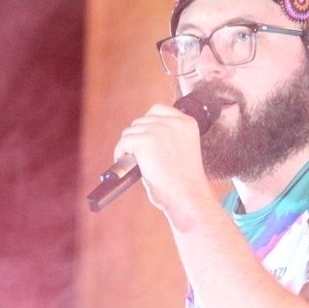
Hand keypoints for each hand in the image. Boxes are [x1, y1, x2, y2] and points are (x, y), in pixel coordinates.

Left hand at [113, 103, 216, 223]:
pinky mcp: (146, 141)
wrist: (187, 197)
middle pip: (141, 121)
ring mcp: (160, 130)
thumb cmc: (185, 183)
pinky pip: (124, 142)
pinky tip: (129, 165)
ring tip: (135, 163)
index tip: (146, 140)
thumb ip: (168, 137)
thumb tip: (141, 135)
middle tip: (139, 157)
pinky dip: (121, 153)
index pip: (157, 110)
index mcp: (187, 122)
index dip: (148, 125)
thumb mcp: (182, 150)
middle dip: (138, 138)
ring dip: (129, 146)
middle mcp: (174, 122)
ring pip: (130, 131)